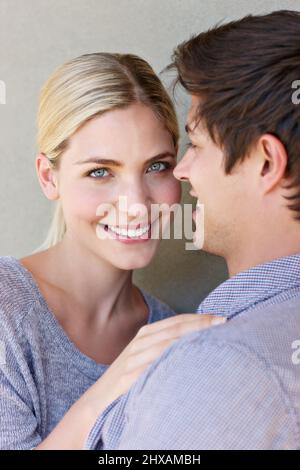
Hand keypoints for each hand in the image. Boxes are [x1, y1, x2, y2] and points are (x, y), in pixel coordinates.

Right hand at [96, 313, 225, 409]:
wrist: (97, 401)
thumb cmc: (127, 378)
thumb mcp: (145, 356)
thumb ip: (165, 346)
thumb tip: (198, 341)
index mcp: (145, 334)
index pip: (177, 321)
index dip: (200, 318)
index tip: (222, 318)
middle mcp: (140, 342)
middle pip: (176, 329)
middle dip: (201, 325)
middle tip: (224, 323)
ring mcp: (134, 359)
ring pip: (168, 344)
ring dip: (192, 339)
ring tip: (214, 339)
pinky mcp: (128, 377)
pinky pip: (154, 365)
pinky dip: (172, 360)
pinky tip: (189, 360)